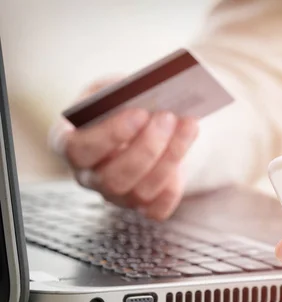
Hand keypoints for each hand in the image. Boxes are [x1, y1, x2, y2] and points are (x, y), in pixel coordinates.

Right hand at [58, 79, 198, 219]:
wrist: (139, 123)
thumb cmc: (120, 103)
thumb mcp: (114, 88)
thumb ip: (123, 90)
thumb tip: (150, 93)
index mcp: (68, 144)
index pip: (79, 149)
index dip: (110, 134)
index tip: (139, 113)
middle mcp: (87, 176)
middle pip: (113, 177)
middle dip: (147, 147)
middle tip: (168, 118)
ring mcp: (114, 196)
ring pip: (140, 192)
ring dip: (169, 157)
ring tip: (188, 125)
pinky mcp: (140, 207)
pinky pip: (157, 210)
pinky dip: (174, 186)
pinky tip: (185, 155)